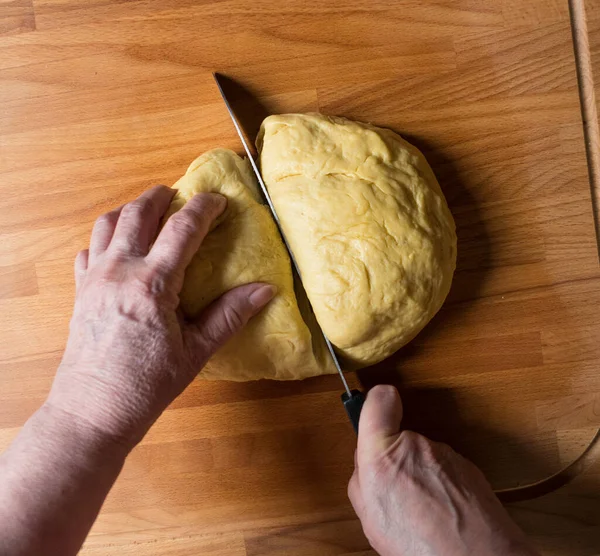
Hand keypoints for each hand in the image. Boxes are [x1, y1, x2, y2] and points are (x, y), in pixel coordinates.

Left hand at [46, 185, 274, 447]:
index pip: (182, 228)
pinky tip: (118, 247)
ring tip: (149, 212)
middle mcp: (120, 271)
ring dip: (130, 209)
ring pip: (107, 223)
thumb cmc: (147, 385)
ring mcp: (95, 278)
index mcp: (153, 284)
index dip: (204, 208)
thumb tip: (265, 290)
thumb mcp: (196, 351)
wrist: (93, 411)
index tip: (218, 200)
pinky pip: (89, 248)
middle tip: (180, 196)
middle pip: (138, 212)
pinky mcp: (81, 290)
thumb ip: (230, 315)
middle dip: (161, 196)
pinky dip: (105, 237)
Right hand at [349, 385, 538, 555]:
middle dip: (394, 460)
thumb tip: (366, 466)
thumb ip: (362, 481)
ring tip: (422, 512)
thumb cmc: (423, 545)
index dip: (375, 402)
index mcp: (383, 456)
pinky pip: (444, 470)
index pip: (378, 400)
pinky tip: (441, 514)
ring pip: (422, 457)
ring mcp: (445, 454)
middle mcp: (417, 446)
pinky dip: (441, 487)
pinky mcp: (467, 466)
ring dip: (419, 477)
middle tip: (396, 493)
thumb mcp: (370, 518)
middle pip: (398, 438)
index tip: (375, 408)